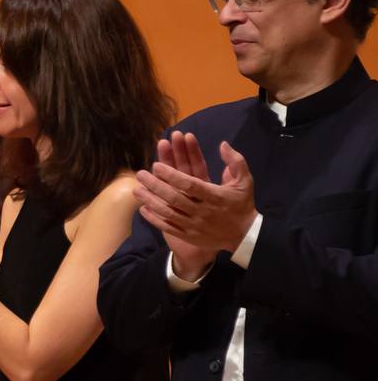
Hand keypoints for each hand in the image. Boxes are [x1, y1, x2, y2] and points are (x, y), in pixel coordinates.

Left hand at [134, 134, 255, 279]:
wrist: (244, 234)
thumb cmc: (242, 204)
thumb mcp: (245, 181)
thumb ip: (235, 161)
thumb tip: (223, 144)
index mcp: (214, 196)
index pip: (189, 184)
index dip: (172, 175)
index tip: (157, 165)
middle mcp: (202, 211)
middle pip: (174, 197)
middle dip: (155, 185)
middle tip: (140, 174)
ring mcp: (193, 225)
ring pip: (168, 212)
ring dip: (150, 200)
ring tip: (136, 190)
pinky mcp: (188, 235)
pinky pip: (168, 227)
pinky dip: (154, 219)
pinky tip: (143, 209)